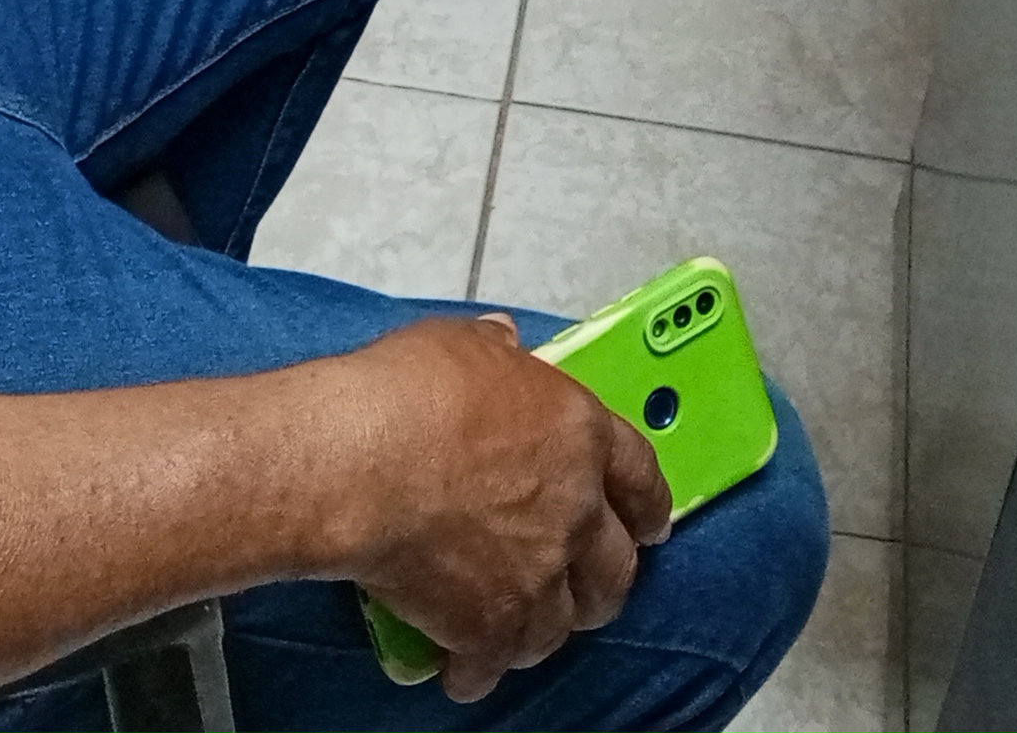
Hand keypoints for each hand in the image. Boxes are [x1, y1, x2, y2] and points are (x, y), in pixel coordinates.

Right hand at [323, 316, 670, 702]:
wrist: (362, 463)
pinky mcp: (490, 626)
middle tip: (588, 591)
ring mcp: (537, 575)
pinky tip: (461, 671)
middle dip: (603, 585)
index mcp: (580, 436)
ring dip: (542, 631)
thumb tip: (503, 343)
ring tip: (517, 633)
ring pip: (560, 626)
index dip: (648, 505)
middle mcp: (573, 511)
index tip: (654, 526)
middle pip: (613, 569)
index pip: (640, 477)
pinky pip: (494, 665)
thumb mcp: (465, 346)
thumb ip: (496, 354)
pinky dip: (478, 673)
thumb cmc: (408, 394)